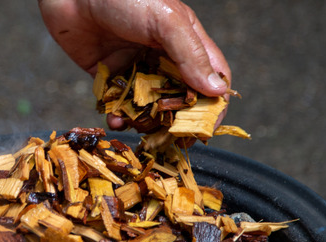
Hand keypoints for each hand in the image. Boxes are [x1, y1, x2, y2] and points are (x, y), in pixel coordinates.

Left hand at [38, 0, 231, 130]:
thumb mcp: (166, 21)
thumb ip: (191, 55)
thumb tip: (217, 91)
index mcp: (186, 40)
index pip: (212, 77)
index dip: (213, 104)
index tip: (205, 128)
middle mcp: (163, 56)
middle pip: (181, 98)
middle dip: (176, 120)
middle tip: (168, 137)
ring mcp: (135, 66)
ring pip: (149, 106)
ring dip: (146, 123)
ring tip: (138, 129)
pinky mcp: (109, 75)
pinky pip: (119, 104)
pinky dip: (119, 117)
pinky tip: (115, 120)